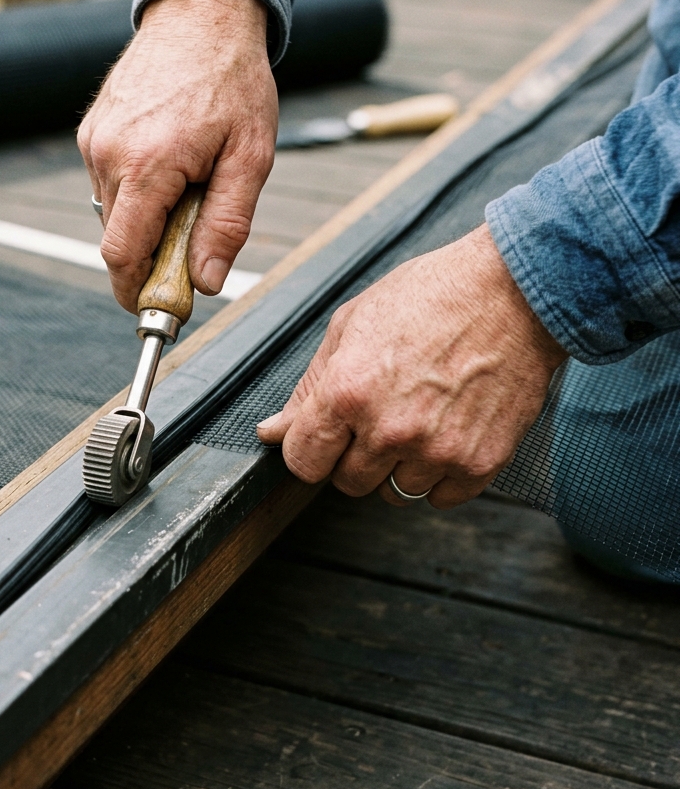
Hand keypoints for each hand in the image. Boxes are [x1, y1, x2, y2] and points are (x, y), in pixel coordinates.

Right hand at [77, 0, 276, 311]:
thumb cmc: (233, 81)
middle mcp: (108, 154)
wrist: (202, 14)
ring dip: (147, 219)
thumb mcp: (251, 157)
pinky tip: (171, 163)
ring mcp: (94, 140)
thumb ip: (227, 224)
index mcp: (147, 165)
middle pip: (118, 239)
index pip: (122, 254)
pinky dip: (138, 192)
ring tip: (190, 184)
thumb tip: (207, 282)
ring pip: (114, 212)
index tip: (156, 309)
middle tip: (195, 241)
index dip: (136, 292)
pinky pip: (110, 183)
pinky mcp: (92, 130)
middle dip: (151, 255)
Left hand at [256, 226, 566, 508]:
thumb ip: (308, 388)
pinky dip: (440, 475)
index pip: (303, 462)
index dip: (309, 449)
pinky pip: (442, 497)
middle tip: (379, 415)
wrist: (516, 291)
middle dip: (354, 456)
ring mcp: (437, 450)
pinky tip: (446, 431)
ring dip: (399, 465)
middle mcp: (389, 429)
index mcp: (347, 392)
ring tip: (419, 415)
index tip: (324, 436)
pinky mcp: (481, 462)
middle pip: (347, 483)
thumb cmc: (430, 295)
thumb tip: (272, 432)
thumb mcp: (351, 325)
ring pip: (395, 493)